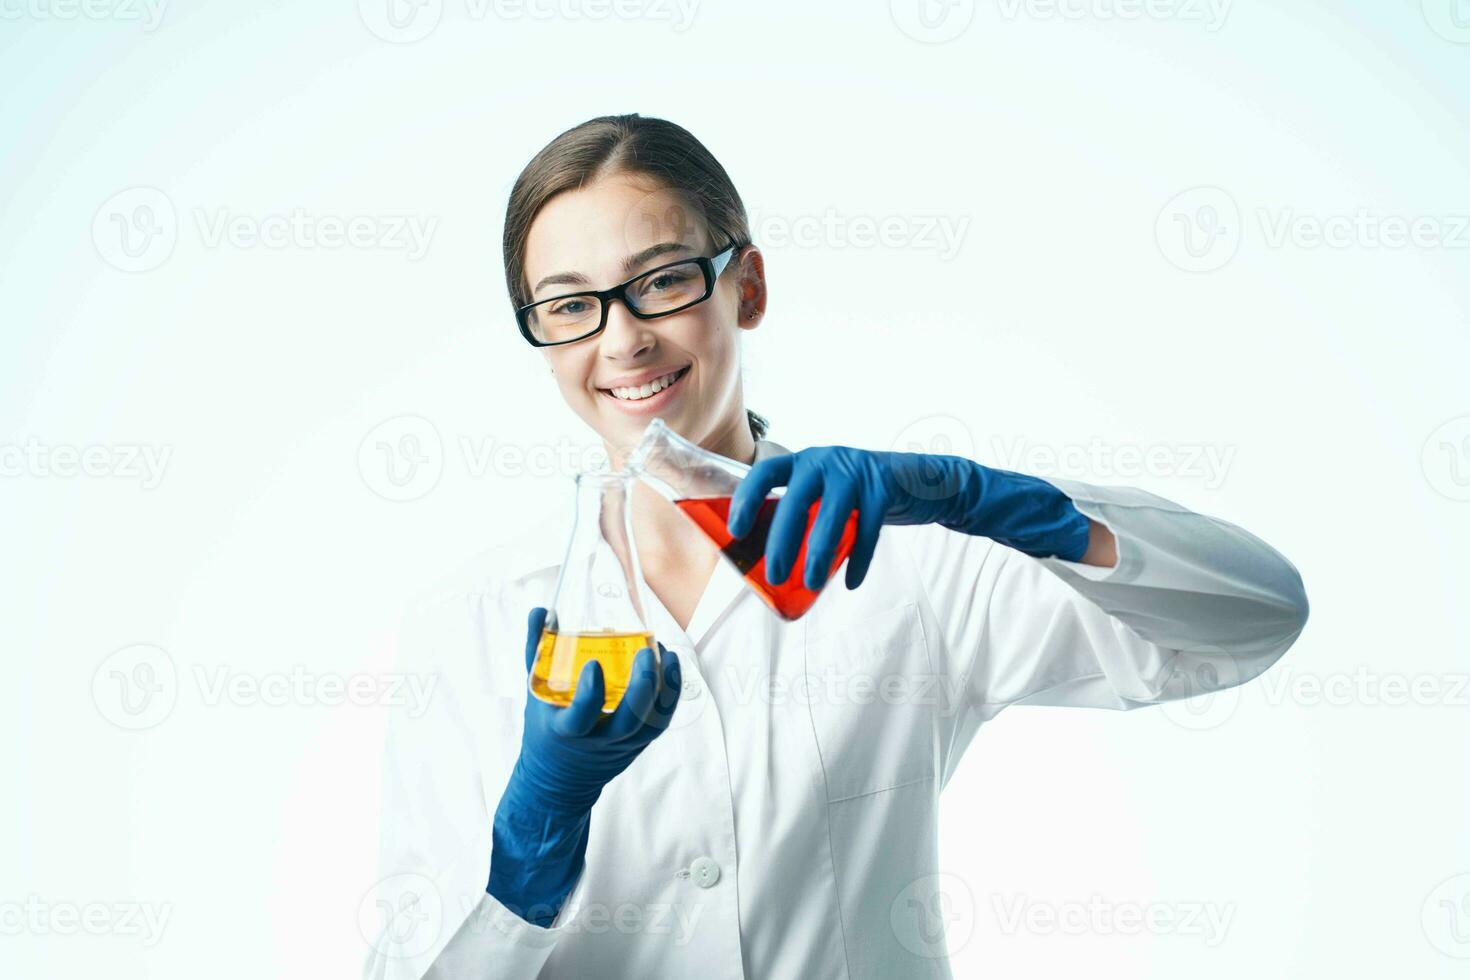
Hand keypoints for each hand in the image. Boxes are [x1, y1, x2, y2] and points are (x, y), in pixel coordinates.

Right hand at [509, 606, 681, 812]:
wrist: (557, 781)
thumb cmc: (544, 729)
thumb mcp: (534, 692)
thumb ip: (536, 650)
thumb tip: (541, 609)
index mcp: (566, 730)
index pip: (582, 716)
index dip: (590, 694)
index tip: (593, 664)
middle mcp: (598, 741)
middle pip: (629, 720)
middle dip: (642, 686)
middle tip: (645, 651)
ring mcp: (621, 746)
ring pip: (652, 723)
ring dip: (664, 688)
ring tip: (666, 654)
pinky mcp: (637, 746)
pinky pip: (660, 722)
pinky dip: (669, 696)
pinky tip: (671, 668)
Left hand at [726, 447, 1090, 591]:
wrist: (919, 480)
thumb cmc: (859, 495)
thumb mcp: (827, 494)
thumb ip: (805, 515)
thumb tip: (769, 562)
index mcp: (804, 462)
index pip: (765, 472)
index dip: (747, 499)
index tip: (736, 530)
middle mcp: (825, 461)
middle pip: (795, 502)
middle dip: (781, 542)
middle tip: (774, 575)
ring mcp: (856, 472)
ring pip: (831, 518)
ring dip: (819, 555)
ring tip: (811, 585)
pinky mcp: (884, 487)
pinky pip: (867, 530)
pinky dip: (859, 560)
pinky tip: (851, 582)